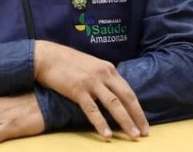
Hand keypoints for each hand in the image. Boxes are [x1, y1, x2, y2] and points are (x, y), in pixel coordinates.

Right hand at [33, 40, 148, 138]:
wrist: (48, 57)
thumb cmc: (68, 63)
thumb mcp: (92, 66)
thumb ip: (103, 78)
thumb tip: (113, 93)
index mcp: (108, 69)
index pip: (128, 90)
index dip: (137, 108)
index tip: (143, 122)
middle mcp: (103, 74)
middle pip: (126, 97)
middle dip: (137, 116)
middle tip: (145, 132)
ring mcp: (91, 82)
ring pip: (113, 104)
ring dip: (125, 121)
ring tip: (133, 135)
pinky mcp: (78, 90)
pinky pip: (92, 109)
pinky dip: (101, 123)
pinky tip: (107, 134)